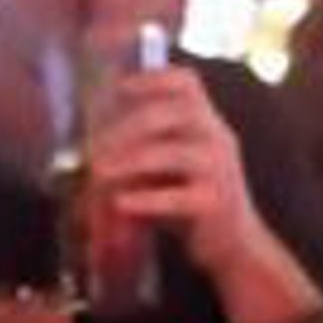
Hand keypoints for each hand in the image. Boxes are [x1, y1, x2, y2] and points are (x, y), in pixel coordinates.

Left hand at [91, 67, 265, 276]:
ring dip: (130, 160)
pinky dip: (146, 199)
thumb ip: (139, 150)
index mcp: (206, 122)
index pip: (187, 83)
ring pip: (174, 153)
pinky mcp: (214, 204)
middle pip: (174, 112)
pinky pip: (177, 197)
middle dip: (128, 125)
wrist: (232, 243)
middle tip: (93, 147)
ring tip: (99, 172)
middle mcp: (217, 138)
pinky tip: (120, 202)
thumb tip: (90, 144)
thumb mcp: (165, 168)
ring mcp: (219, 170)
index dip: (151, 79)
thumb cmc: (189, 201)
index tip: (117, 89)